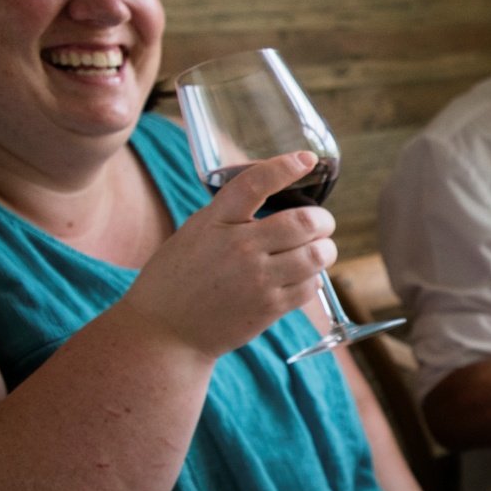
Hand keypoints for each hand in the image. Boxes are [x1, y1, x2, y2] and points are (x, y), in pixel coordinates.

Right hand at [123, 152, 336, 356]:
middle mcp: (240, 246)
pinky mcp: (269, 308)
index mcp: (216, 220)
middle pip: (305, 222)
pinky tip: (302, 276)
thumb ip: (232, 214)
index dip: (286, 166)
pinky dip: (313, 278)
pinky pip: (310, 286)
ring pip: (316, 255)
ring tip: (318, 249)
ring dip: (325, 249)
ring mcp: (257, 279)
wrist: (165, 331)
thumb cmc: (177, 278)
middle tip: (321, 224)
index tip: (307, 159)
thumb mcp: (196, 232)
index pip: (256, 182)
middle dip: (323, 221)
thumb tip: (275, 198)